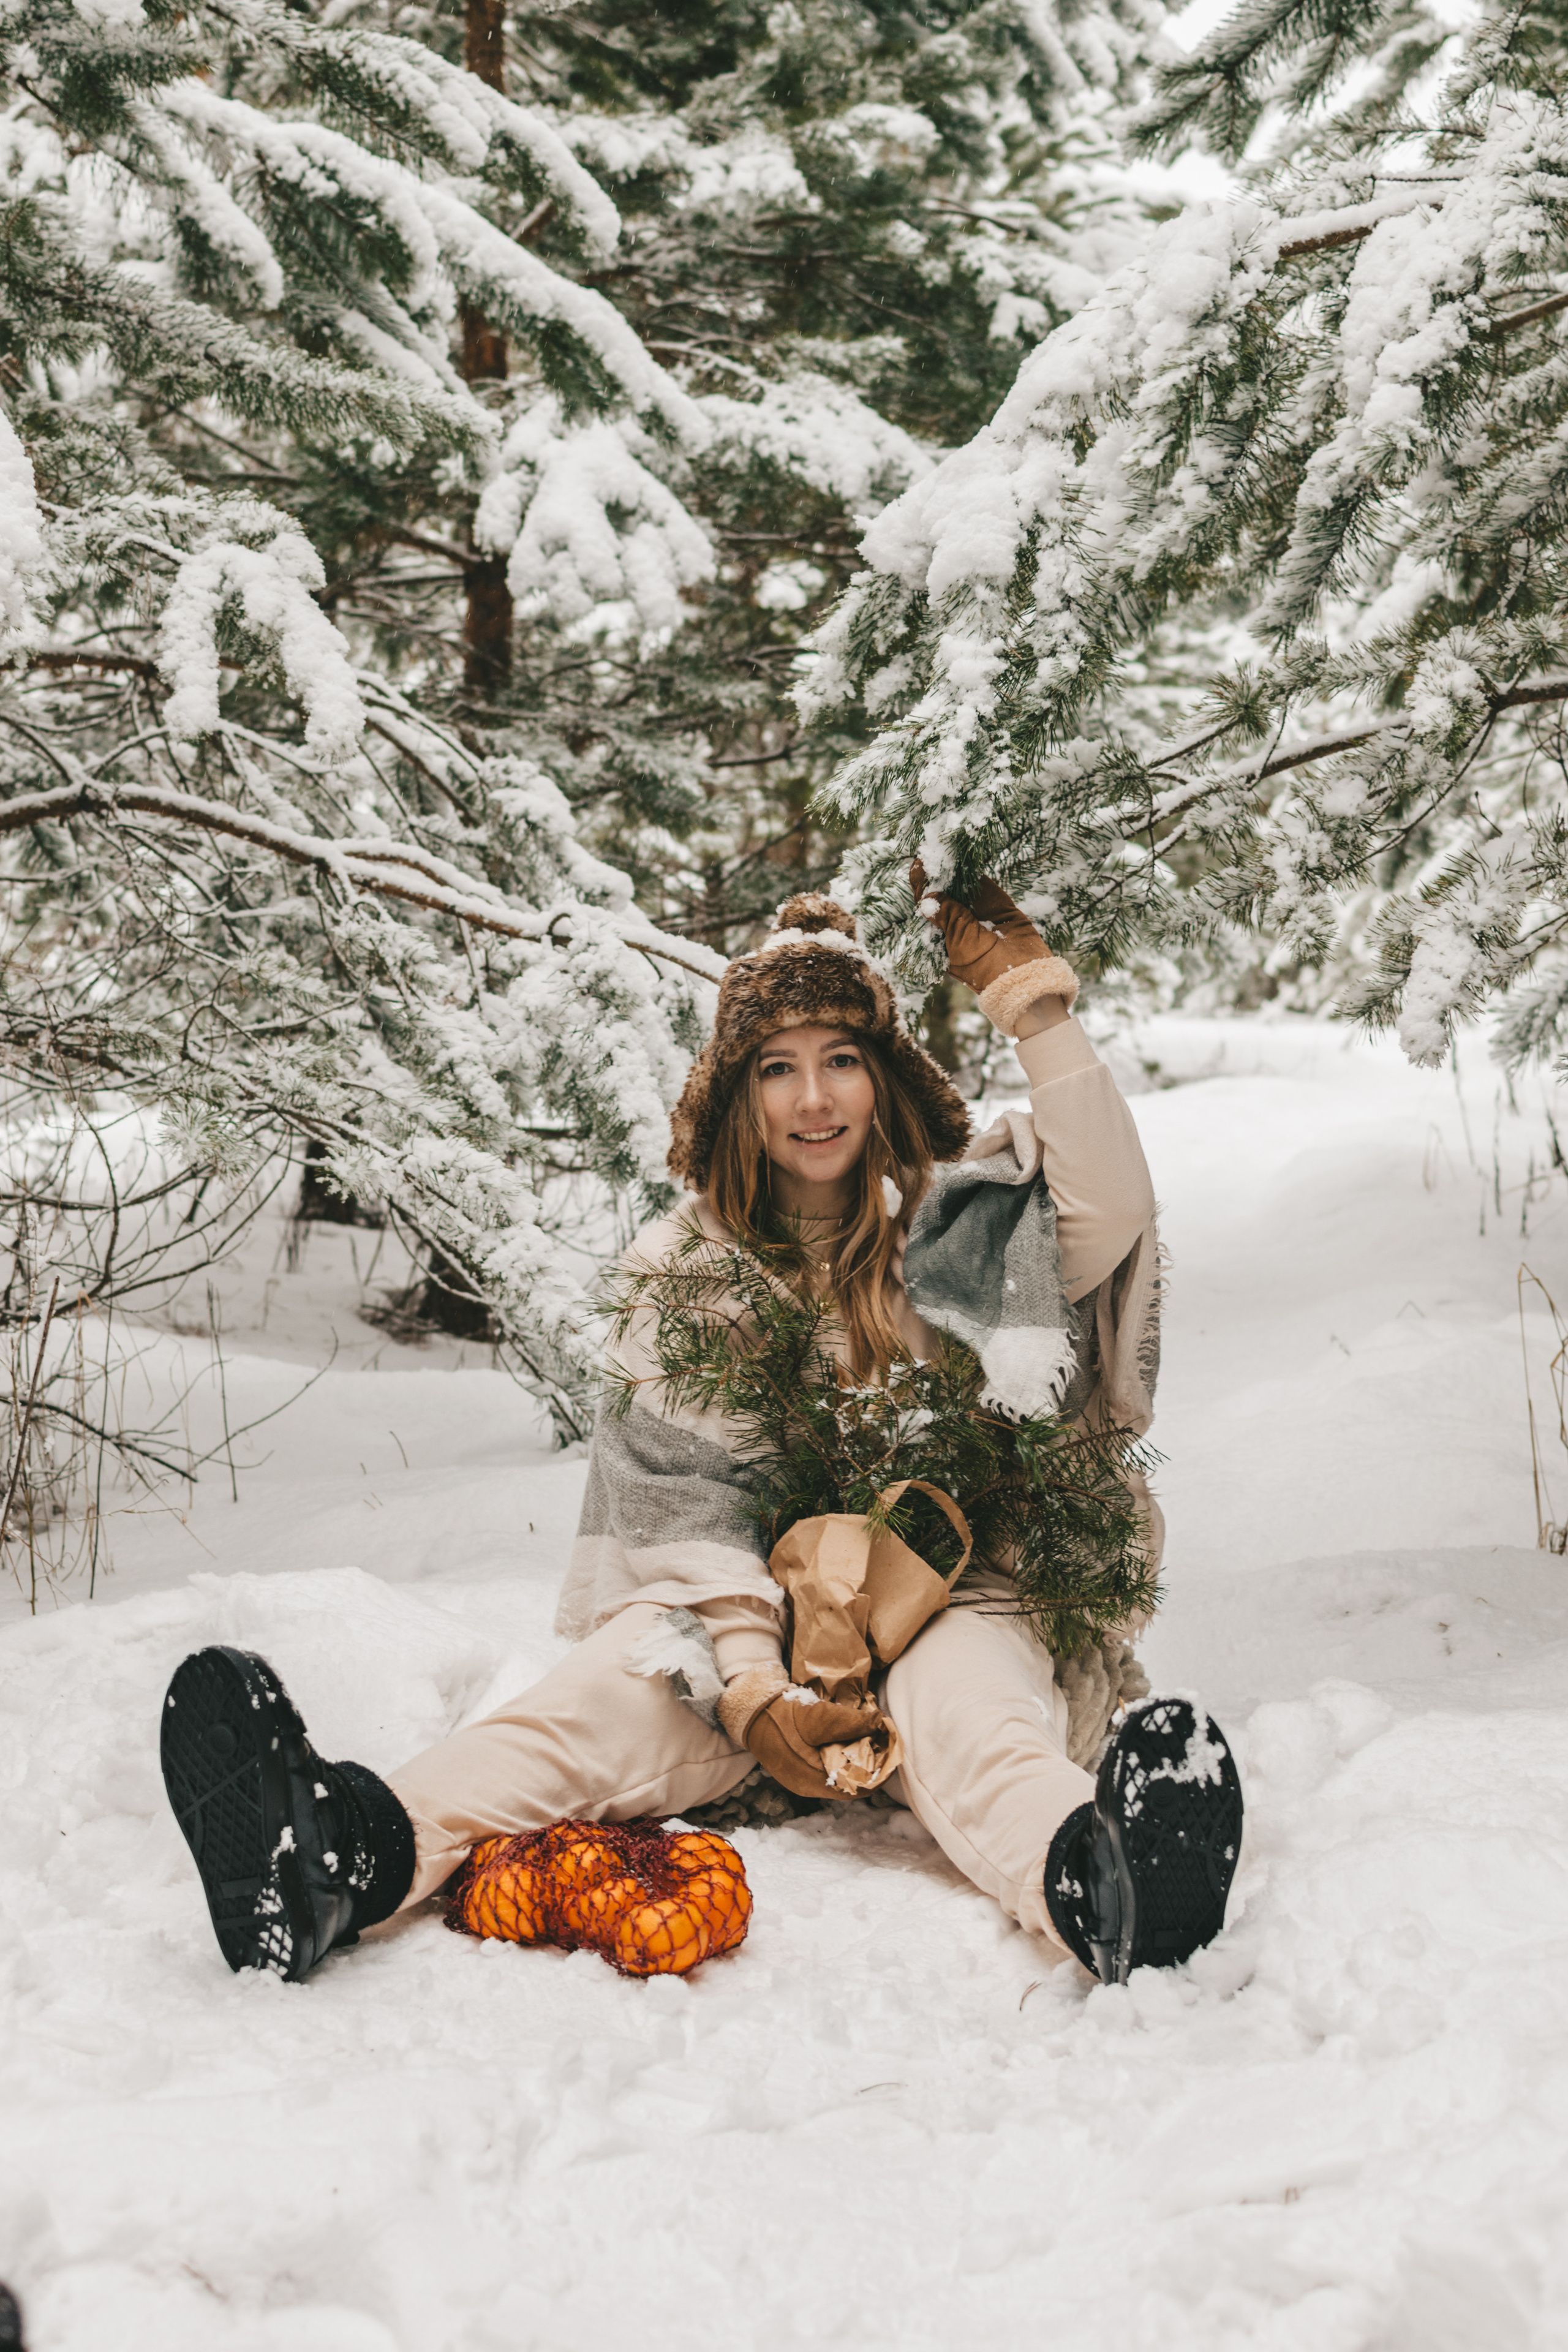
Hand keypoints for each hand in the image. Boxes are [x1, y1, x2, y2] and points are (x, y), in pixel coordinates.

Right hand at [719, 1665, 892, 1801]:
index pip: (854, 1791)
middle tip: (885, 1743)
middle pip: (847, 1782)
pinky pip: (826, 1762)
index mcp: (810, 1782)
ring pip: (837, 1771)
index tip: (892, 1756)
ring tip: (871, 1737)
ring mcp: (800, 1774)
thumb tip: (880, 1722)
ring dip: (855, 1756)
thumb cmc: (780, 1716)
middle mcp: (806, 1784)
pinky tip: (848, 1733)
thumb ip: (851, 1722)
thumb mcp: (818, 1716)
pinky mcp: (797, 1761)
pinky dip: (841, 1750)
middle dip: (868, 1764)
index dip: (876, 1776)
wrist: (748, 1706)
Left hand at [910, 864, 1078, 1036]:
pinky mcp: (1000, 907)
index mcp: (943, 938)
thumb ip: (948, 915)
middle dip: (939, 873)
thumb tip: (927, 895)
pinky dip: (977, 873)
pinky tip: (967, 855)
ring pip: (964, 887)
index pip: (929, 908)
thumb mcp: (961, 940)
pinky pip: (985, 887)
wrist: (1025, 976)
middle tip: (933, 848)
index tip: (917, 863)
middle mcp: (959, 924)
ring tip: (947, 847)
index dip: (922, 886)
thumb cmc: (986, 966)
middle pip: (945, 893)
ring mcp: (980, 915)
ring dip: (957, 870)